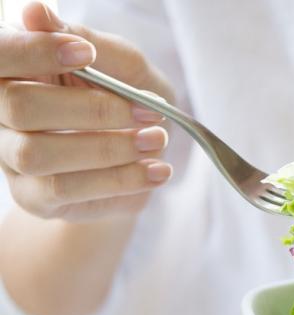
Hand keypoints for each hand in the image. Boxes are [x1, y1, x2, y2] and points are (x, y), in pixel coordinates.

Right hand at [0, 2, 174, 221]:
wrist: (144, 155)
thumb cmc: (127, 95)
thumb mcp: (120, 62)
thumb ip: (84, 39)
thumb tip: (37, 12)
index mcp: (13, 67)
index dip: (35, 52)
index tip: (85, 55)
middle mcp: (0, 112)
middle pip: (18, 107)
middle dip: (92, 109)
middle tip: (149, 111)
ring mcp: (11, 157)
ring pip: (38, 154)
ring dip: (108, 149)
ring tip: (157, 140)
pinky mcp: (34, 196)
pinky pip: (65, 189)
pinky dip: (119, 180)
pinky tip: (157, 170)